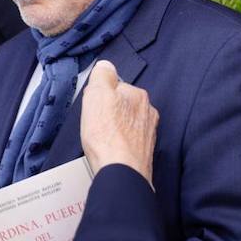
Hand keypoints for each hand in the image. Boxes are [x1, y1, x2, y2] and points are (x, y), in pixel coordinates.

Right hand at [80, 61, 157, 184]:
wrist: (121, 173)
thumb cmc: (108, 136)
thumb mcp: (98, 94)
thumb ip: (103, 75)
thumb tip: (106, 67)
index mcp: (139, 96)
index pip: (116, 87)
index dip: (100, 95)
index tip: (93, 106)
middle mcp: (148, 114)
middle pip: (122, 107)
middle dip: (108, 113)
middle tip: (95, 124)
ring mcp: (147, 135)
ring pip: (126, 125)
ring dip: (114, 130)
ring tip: (101, 140)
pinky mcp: (143, 154)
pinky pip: (127, 143)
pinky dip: (118, 145)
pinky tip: (110, 151)